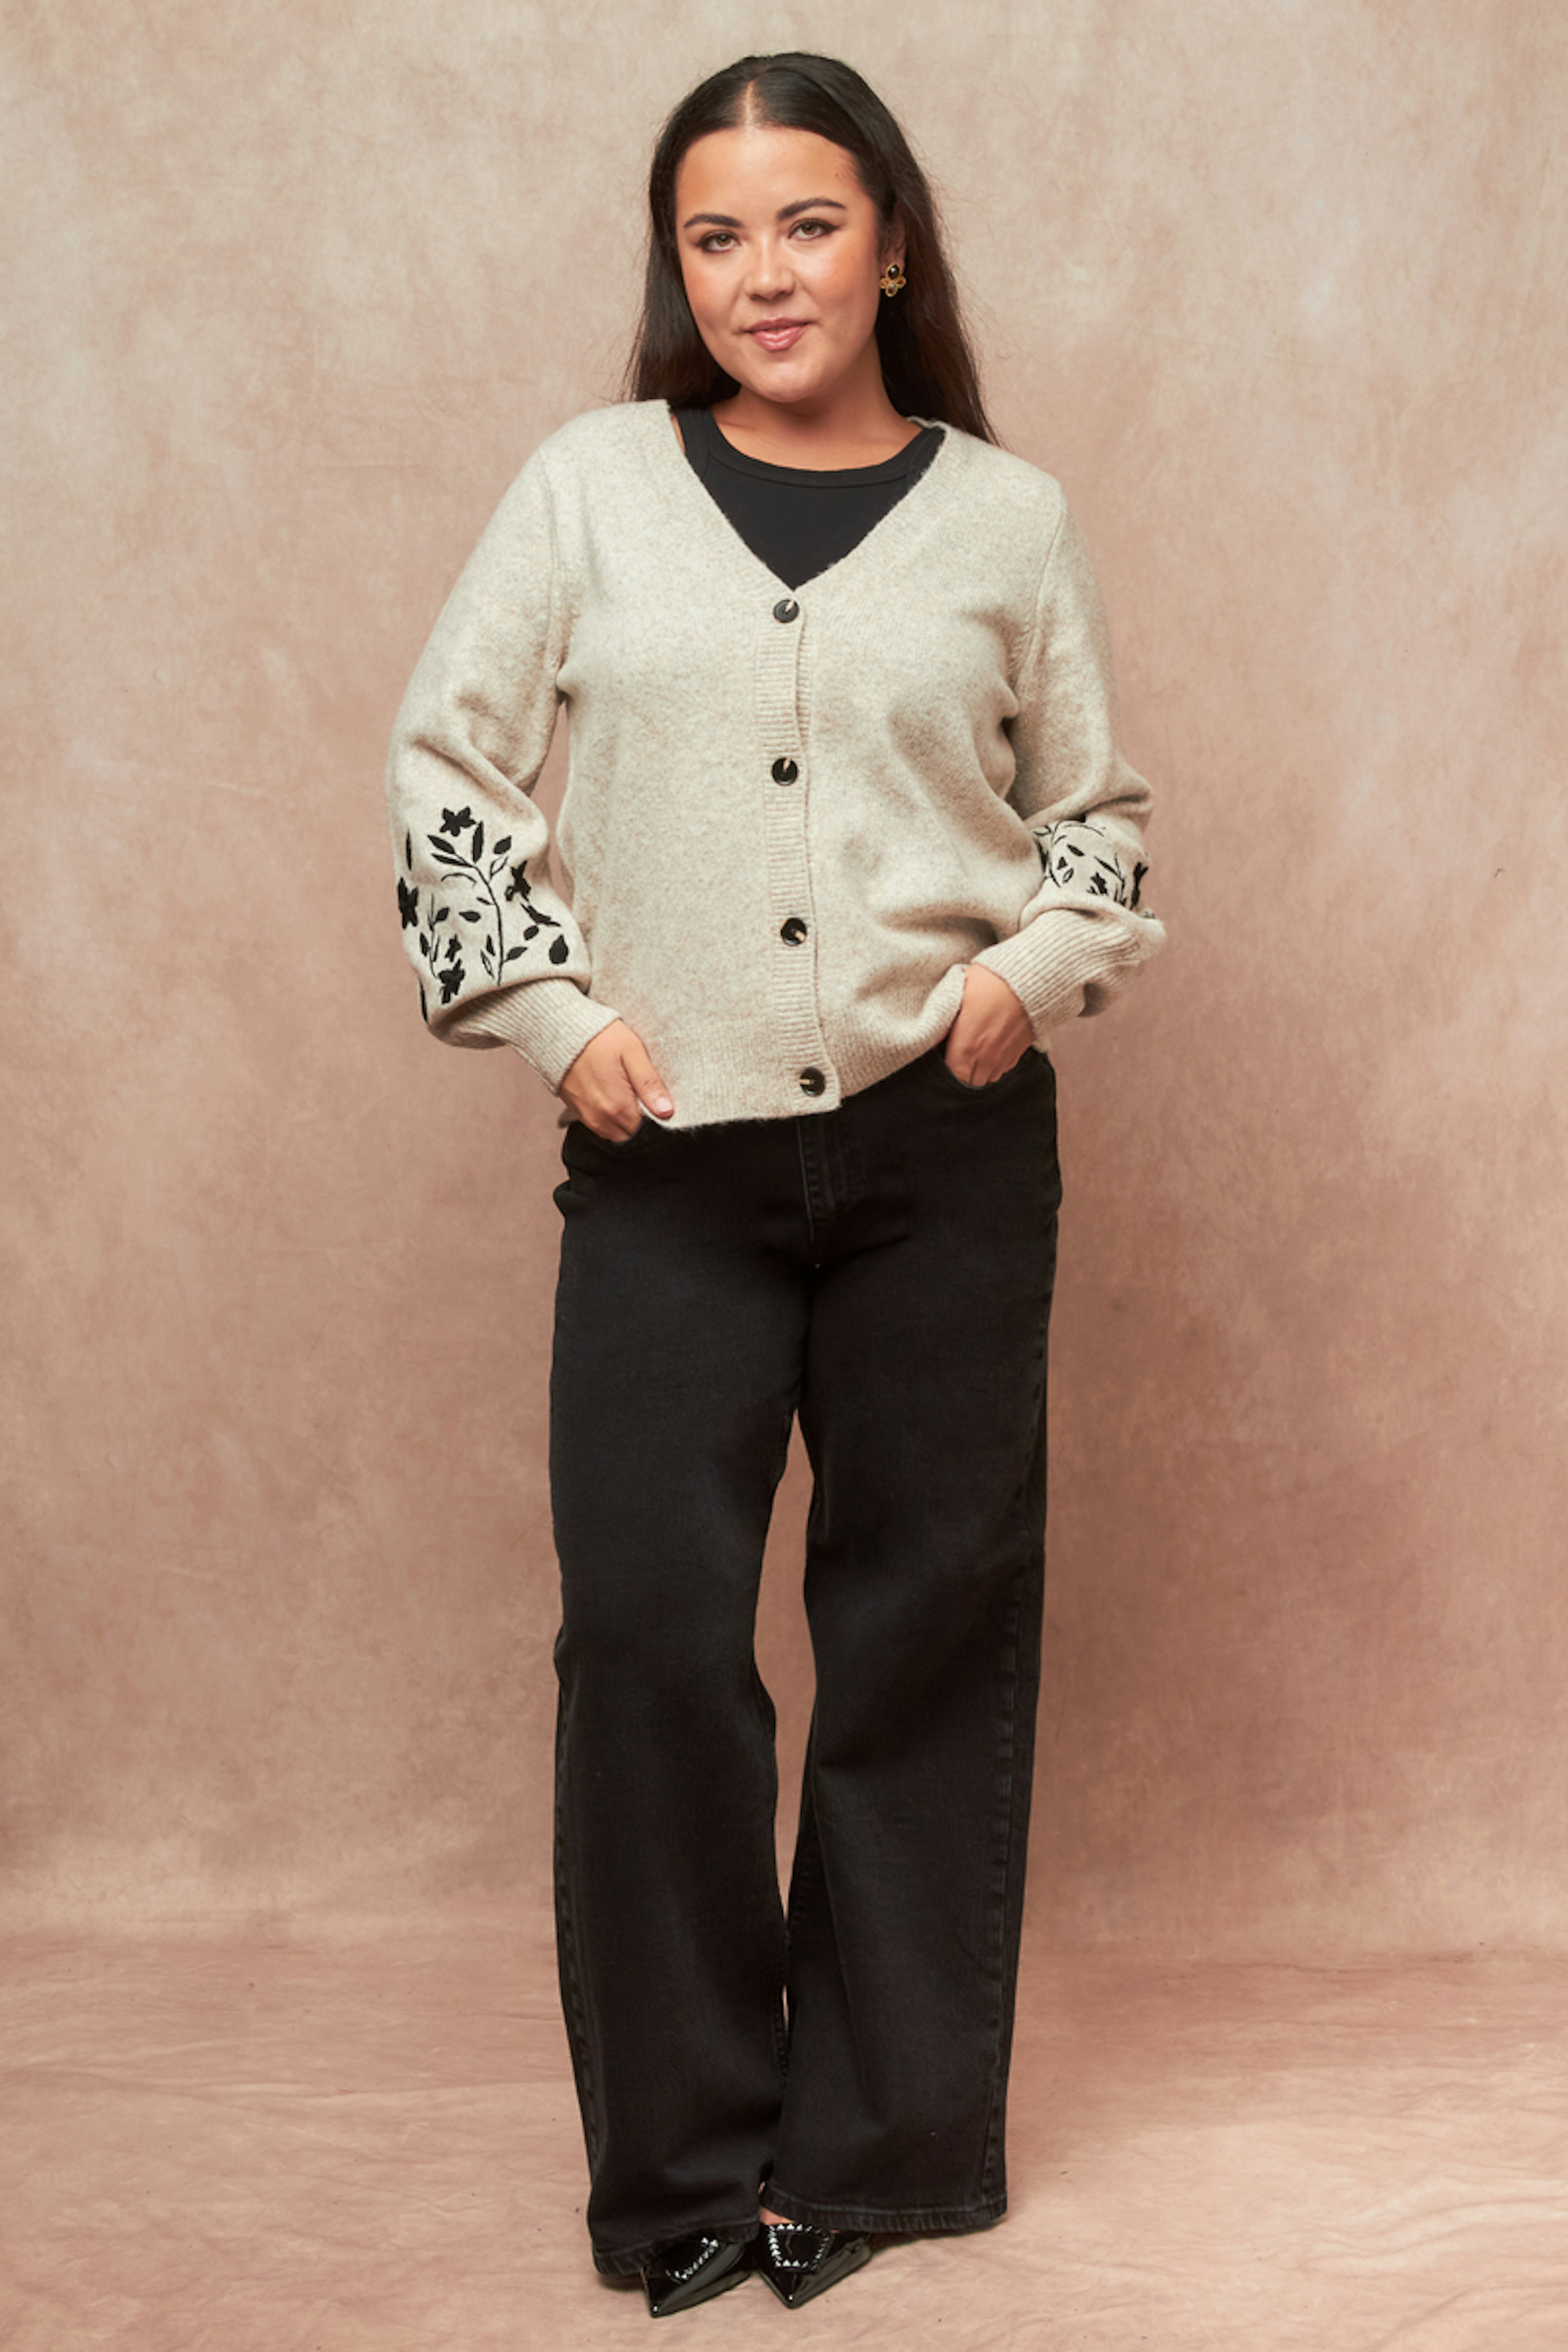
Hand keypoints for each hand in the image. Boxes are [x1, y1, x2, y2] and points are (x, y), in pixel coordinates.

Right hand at [560, 1021, 672, 1140]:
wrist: (561, 1030)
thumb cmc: (599, 1037)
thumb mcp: (632, 1052)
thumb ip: (649, 1084)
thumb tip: (666, 1111)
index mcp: (617, 1107)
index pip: (647, 1132)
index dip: (657, 1120)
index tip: (659, 1103)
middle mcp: (600, 1119)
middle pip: (631, 1135)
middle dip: (642, 1123)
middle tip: (645, 1096)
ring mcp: (587, 1117)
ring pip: (616, 1133)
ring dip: (626, 1120)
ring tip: (629, 1093)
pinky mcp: (577, 1112)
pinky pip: (601, 1126)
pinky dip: (611, 1117)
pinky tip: (614, 1094)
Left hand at [942, 965, 1031, 1086]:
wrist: (1029, 979)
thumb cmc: (989, 983)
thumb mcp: (956, 997)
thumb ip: (940, 1025)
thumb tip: (925, 1040)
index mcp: (966, 1049)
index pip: (951, 1078)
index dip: (944, 1073)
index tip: (942, 1061)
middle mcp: (985, 1060)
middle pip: (969, 1084)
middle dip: (961, 1076)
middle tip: (955, 1059)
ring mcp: (1004, 1059)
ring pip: (986, 1080)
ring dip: (978, 1072)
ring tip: (972, 1055)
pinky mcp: (1017, 1054)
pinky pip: (1002, 1070)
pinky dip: (993, 1066)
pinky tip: (989, 1049)